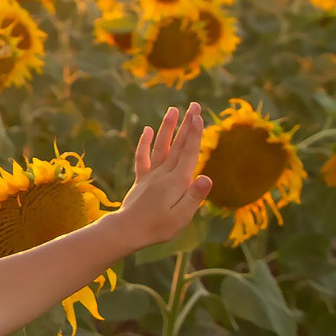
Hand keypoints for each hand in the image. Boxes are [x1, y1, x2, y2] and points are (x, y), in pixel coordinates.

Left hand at [118, 103, 209, 244]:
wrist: (127, 231)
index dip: (194, 134)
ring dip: (168, 127)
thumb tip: (207, 178)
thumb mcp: (182, 216)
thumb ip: (194, 197)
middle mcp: (164, 174)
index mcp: (177, 181)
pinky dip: (145, 143)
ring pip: (161, 146)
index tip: (198, 116)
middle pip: (178, 145)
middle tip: (194, 105)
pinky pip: (142, 158)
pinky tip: (147, 129)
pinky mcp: (141, 180)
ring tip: (174, 109)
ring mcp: (151, 175)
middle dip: (187, 124)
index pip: (188, 153)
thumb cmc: (158, 227)